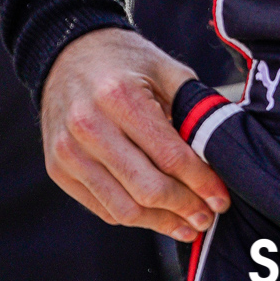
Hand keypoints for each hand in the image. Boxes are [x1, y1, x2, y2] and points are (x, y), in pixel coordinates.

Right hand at [41, 27, 230, 240]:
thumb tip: (221, 152)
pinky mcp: (57, 170)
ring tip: (189, 226)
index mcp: (120, 96)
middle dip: (185, 208)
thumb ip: (193, 106)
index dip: (201, 182)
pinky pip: (102, 207)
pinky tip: (158, 219)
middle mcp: (89, 126)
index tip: (221, 198)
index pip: (169, 155)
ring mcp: (68, 152)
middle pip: (146, 187)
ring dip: (161, 223)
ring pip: (123, 207)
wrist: (68, 53)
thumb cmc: (126, 60)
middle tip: (209, 217)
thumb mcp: (166, 68)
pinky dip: (134, 218)